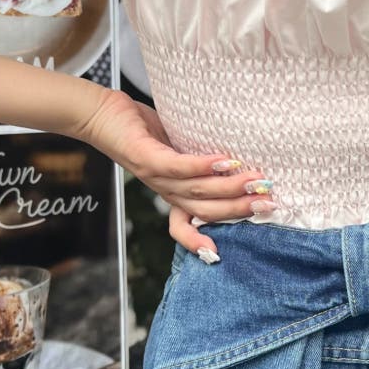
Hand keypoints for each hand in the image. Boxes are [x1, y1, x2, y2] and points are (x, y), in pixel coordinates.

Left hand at [78, 89, 272, 256]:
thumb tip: (237, 162)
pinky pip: (180, 167)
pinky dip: (203, 166)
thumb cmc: (142, 131)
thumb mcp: (175, 151)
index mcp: (172, 196)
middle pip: (206, 210)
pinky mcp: (147, 159)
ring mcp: (156, 178)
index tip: (222, 254)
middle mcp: (166, 193)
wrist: (100, 114)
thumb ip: (199, 163)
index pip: (186, 227)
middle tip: (268, 202)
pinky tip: (224, 161)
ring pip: (198, 191)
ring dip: (229, 187)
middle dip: (239, 209)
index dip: (200, 243)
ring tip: (254, 180)